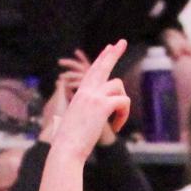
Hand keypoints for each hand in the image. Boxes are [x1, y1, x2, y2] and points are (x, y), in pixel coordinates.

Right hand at [50, 41, 129, 159]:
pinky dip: (124, 115)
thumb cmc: (71, 141)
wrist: (66, 148)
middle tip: (122, 41)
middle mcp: (86, 90)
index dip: (103, 59)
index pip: (94, 71)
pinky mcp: (102, 105)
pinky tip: (116, 126)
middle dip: (114, 53)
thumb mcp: (79, 120)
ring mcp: (93, 96)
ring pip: (119, 87)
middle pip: (103, 66)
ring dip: (122, 106)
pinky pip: (123, 102)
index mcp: (81, 93)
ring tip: (116, 122)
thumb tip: (101, 111)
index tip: (110, 48)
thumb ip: (90, 111)